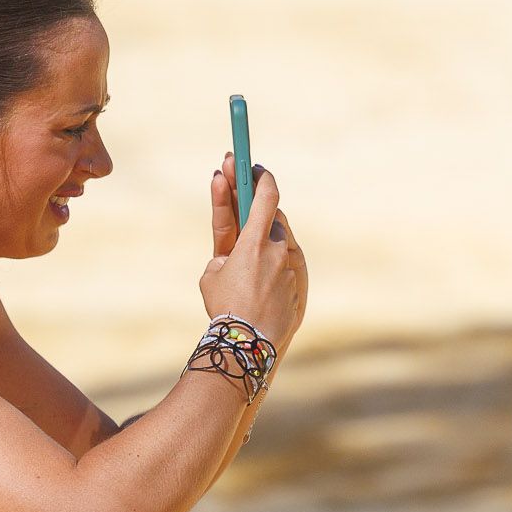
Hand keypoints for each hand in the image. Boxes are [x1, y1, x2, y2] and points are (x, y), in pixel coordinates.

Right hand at [201, 157, 307, 353]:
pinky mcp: (298, 285)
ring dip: (261, 242)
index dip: (260, 178)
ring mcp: (291, 268)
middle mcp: (278, 250)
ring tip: (243, 258)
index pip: (266, 196)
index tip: (251, 165)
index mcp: (255, 242)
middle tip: (237, 191)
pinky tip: (256, 281)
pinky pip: (285, 267)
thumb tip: (236, 250)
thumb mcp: (213, 274)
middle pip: (271, 219)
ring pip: (278, 244)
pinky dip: (271, 268)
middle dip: (253, 208)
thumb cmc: (225, 308)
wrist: (249, 345)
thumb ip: (226, 253)